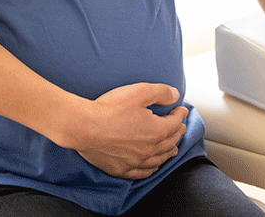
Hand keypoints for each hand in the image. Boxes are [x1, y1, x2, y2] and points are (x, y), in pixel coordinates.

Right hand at [70, 83, 187, 179]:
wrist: (82, 126)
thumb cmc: (109, 108)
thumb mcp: (139, 92)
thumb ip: (161, 92)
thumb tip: (176, 95)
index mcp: (156, 131)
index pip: (174, 123)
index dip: (180, 114)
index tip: (181, 109)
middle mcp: (149, 150)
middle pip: (169, 142)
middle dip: (177, 133)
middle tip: (180, 126)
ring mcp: (135, 161)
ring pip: (159, 159)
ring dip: (168, 152)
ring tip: (174, 148)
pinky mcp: (120, 169)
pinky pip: (142, 173)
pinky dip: (152, 169)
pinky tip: (153, 166)